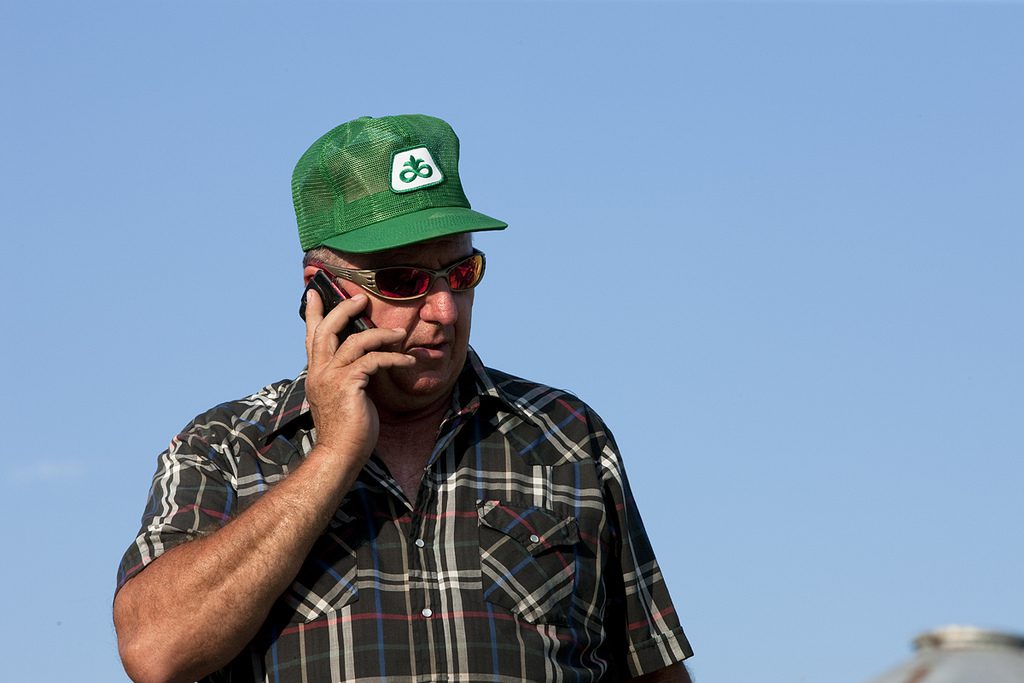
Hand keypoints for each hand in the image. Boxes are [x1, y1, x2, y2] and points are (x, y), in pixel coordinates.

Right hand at [303, 290, 415, 462]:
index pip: (312, 336)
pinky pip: (374, 360)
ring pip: (354, 340)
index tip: (314, 292)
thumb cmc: (346, 430)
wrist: (338, 455)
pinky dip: (394, 358)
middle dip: (344, 309)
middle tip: (361, 299)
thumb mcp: (342, 396)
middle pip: (327, 329)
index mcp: (316, 373)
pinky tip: (409, 363)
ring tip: (400, 333)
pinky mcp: (348, 385)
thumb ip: (346, 376)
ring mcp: (331, 377)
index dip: (314, 314)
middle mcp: (319, 371)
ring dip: (381, 334)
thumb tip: (364, 362)